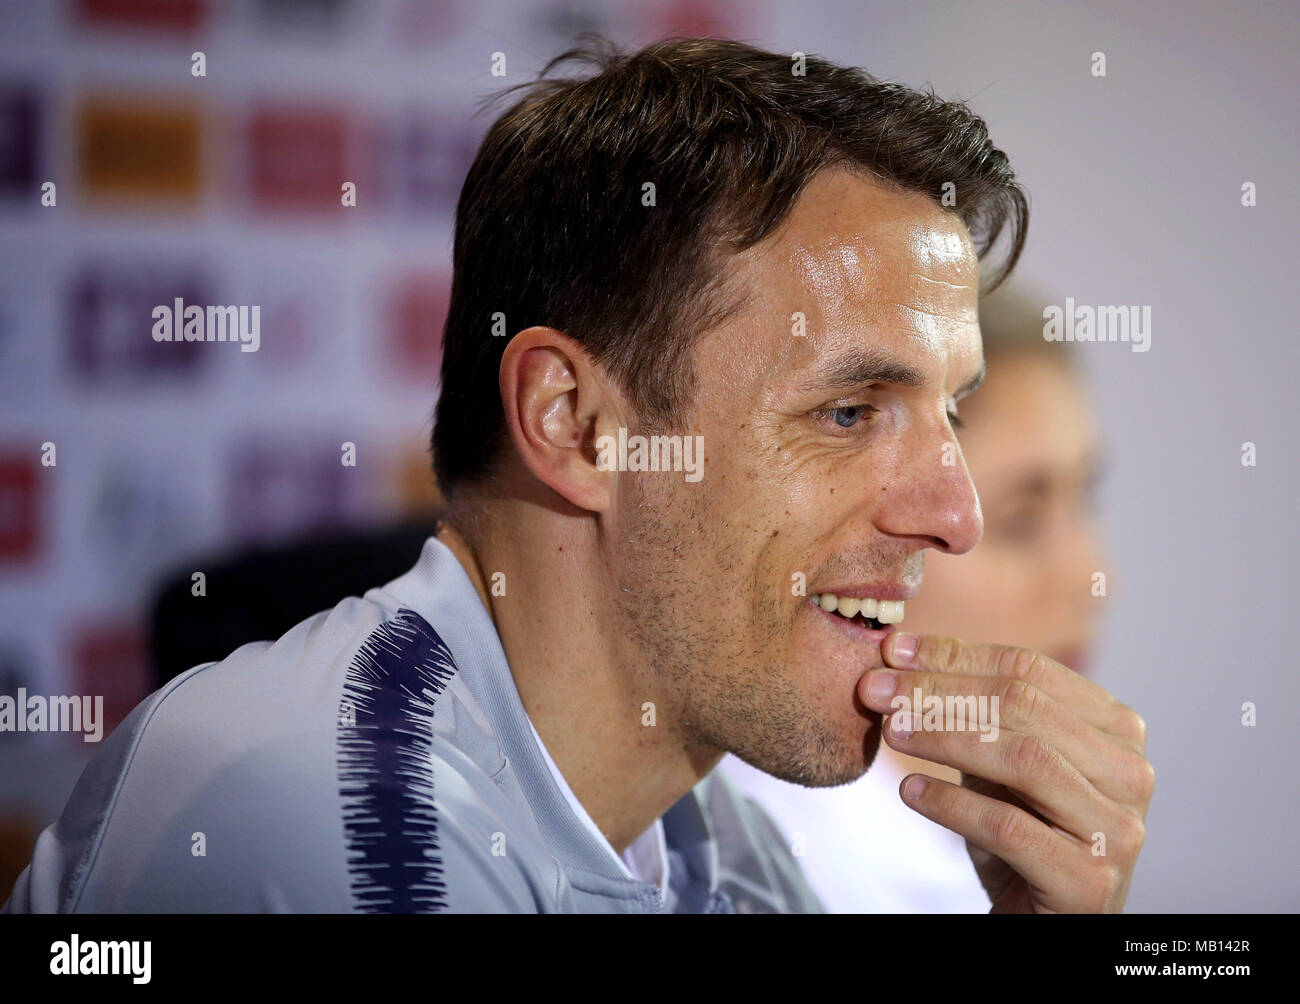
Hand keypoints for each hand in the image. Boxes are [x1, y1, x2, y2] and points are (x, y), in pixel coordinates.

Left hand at [859, 633, 1153, 912]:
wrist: (1044, 921)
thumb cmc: (1020, 834)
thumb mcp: (997, 763)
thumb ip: (968, 710)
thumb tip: (898, 653)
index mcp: (1116, 729)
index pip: (1031, 671)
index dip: (956, 656)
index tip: (893, 652)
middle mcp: (1129, 773)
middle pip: (1024, 708)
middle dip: (939, 692)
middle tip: (875, 690)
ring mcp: (1117, 829)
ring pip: (1024, 760)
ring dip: (943, 737)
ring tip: (890, 731)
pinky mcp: (1090, 882)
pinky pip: (1009, 827)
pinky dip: (952, 803)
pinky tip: (910, 792)